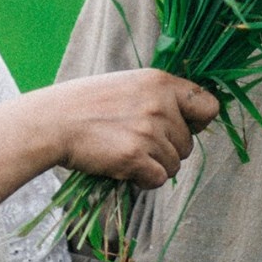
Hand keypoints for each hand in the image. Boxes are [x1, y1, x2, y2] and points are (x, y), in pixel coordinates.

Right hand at [32, 70, 218, 188]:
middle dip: (167, 150)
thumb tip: (184, 121)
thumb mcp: (127, 85)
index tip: (179, 128)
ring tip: (125, 153)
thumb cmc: (84, 104)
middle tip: (137, 143)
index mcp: (160, 82)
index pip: (208, 106)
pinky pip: (158, 179)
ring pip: (174, 164)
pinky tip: (123, 168)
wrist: (52, 121)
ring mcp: (149, 131)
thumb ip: (157, 98)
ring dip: (154, 166)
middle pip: (188, 144)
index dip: (196, 122)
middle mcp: (160, 105)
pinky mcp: (136, 156)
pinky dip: (143, 180)